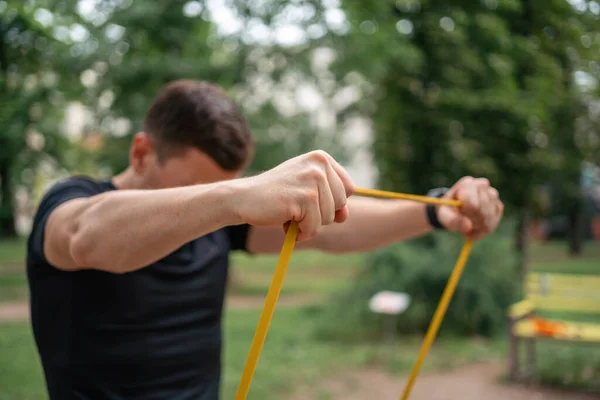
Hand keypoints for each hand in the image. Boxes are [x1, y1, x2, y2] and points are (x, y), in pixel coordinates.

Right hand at [233, 150, 355, 241]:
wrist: (243, 198)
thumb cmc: (275, 196)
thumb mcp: (306, 192)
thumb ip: (329, 201)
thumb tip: (345, 216)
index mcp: (321, 158)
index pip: (348, 189)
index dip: (333, 203)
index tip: (312, 202)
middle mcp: (319, 165)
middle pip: (341, 204)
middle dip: (321, 214)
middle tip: (297, 208)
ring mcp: (312, 180)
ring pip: (328, 218)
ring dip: (308, 225)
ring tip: (289, 214)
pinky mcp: (304, 197)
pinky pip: (313, 227)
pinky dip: (301, 233)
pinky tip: (285, 223)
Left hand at [436, 176, 503, 240]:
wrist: (454, 208)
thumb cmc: (448, 210)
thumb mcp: (444, 215)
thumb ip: (453, 220)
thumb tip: (468, 227)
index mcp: (467, 184)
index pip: (474, 205)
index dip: (466, 215)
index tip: (460, 215)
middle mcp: (482, 185)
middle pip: (482, 212)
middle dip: (471, 222)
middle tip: (462, 223)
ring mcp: (492, 194)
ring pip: (489, 218)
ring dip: (477, 227)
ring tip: (467, 224)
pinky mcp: (498, 205)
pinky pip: (494, 222)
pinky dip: (483, 229)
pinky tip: (475, 226)